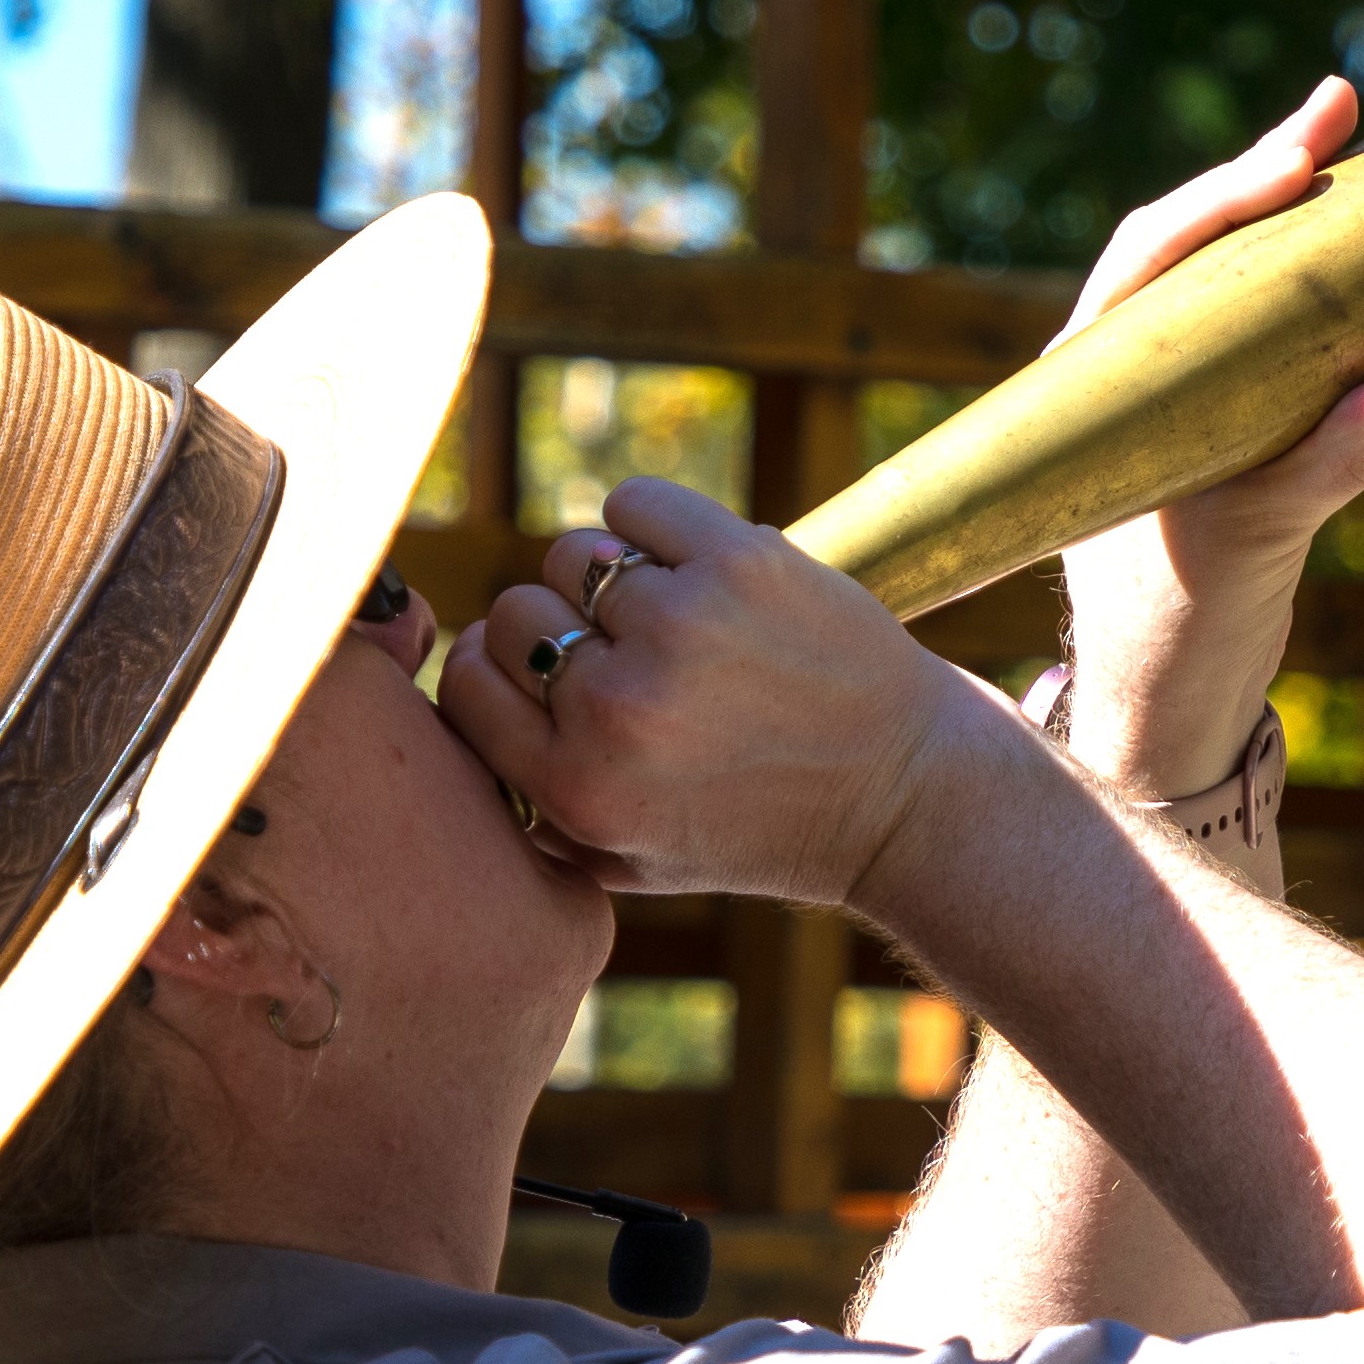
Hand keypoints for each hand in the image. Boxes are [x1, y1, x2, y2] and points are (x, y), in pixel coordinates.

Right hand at [450, 478, 1016, 914]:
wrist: (900, 795)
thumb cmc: (756, 831)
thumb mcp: (627, 860)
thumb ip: (530, 801)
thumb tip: (463, 691)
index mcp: (578, 790)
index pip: (466, 683)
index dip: (494, 673)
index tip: (539, 680)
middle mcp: (618, 711)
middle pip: (513, 613)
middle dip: (554, 631)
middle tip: (623, 661)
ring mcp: (680, 628)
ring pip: (572, 555)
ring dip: (608, 580)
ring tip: (670, 623)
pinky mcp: (739, 562)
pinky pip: (634, 503)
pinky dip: (651, 526)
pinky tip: (691, 571)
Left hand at [1055, 76, 1363, 795]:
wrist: (1163, 707)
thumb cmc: (1180, 633)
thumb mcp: (1253, 550)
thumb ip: (1327, 471)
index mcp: (1094, 388)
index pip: (1150, 257)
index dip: (1222, 198)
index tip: (1294, 158)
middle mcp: (1122, 374)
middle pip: (1190, 240)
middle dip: (1262, 170)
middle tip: (1337, 102)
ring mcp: (1169, 394)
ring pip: (1226, 274)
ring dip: (1289, 208)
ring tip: (1351, 134)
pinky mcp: (1218, 419)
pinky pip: (1264, 325)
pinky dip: (1311, 276)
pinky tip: (1360, 230)